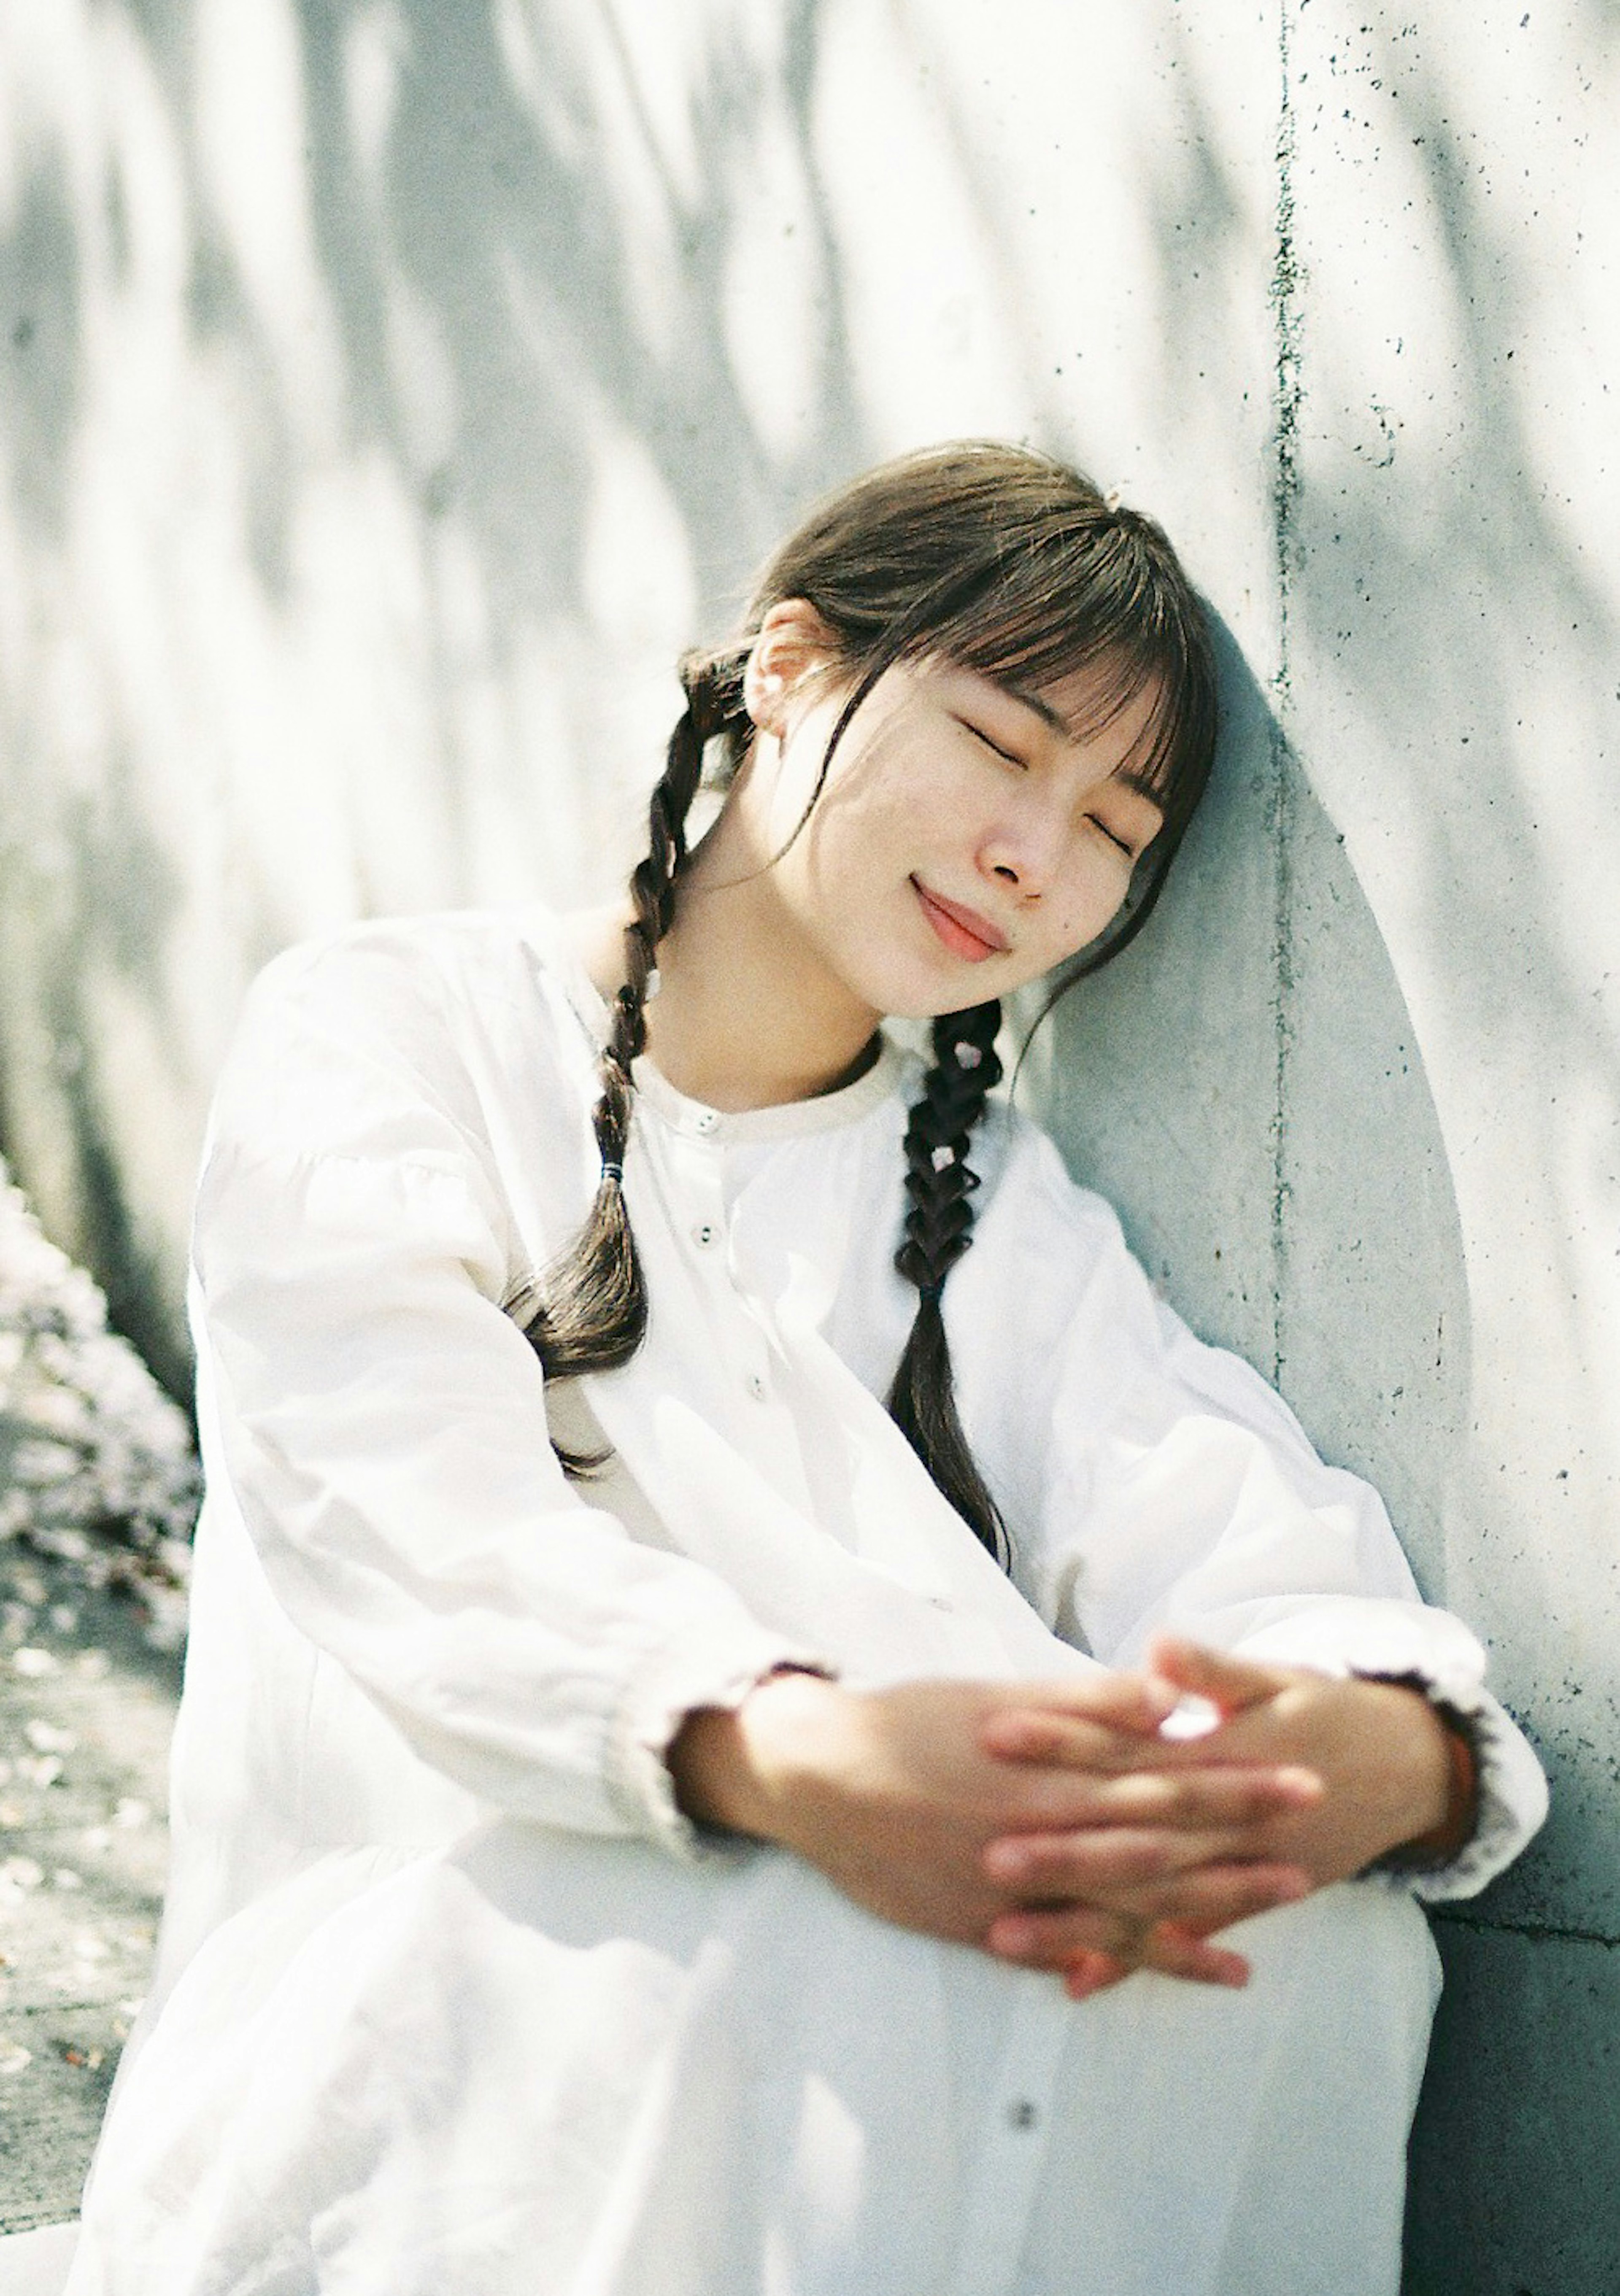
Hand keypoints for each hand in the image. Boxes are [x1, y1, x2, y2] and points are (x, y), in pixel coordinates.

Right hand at [667, 1668, 1316, 1982]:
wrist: (821, 1777)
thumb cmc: (911, 1723)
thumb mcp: (1001, 1697)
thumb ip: (1088, 1702)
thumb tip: (1167, 1699)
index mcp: (1052, 1773)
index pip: (1166, 1780)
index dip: (1237, 1782)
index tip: (1299, 1777)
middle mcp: (1044, 1838)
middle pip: (1162, 1852)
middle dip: (1240, 1854)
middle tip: (1313, 1856)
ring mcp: (1018, 1892)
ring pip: (1127, 1913)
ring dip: (1202, 1919)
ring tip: (1266, 1933)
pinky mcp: (988, 1927)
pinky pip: (1072, 1953)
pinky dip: (1129, 1965)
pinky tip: (1179, 1973)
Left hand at [978, 1637, 1454, 1993]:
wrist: (1407, 1770)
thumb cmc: (1325, 1711)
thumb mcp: (1275, 1680)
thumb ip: (1213, 1670)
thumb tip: (1161, 1647)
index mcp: (1223, 1750)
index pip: (1130, 1744)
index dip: (1066, 1739)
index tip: (999, 1732)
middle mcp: (1229, 1818)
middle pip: (1134, 1834)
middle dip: (1062, 1848)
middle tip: (989, 1854)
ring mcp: (1242, 1867)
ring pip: (1152, 1900)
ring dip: (1082, 1920)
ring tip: (1005, 1935)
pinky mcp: (1253, 1898)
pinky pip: (1187, 1936)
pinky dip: (1137, 1962)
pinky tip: (1078, 1983)